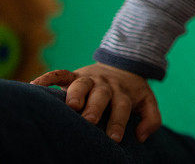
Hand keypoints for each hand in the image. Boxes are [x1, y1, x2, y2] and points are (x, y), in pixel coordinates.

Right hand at [30, 63, 160, 142]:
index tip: (114, 138)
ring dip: (76, 93)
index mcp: (123, 93)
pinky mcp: (75, 74)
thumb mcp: (147, 101)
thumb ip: (151, 119)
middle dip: (95, 107)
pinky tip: (34, 86)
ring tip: (70, 106)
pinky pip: (61, 73)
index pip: (122, 107)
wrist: (123, 65)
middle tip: (89, 121)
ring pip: (81, 84)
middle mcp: (105, 86)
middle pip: (101, 95)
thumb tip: (141, 136)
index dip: (118, 122)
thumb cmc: (132, 92)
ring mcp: (89, 79)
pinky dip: (48, 78)